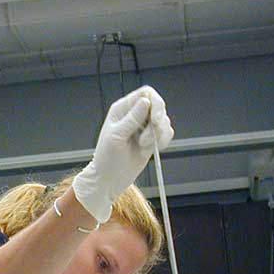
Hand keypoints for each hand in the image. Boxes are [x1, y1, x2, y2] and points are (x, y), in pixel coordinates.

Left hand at [72, 85, 173, 222]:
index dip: (155, 102)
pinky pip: (166, 133)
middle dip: (158, 120)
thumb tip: (146, 101)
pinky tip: (151, 149)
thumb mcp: (117, 137)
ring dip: (159, 133)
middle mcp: (134, 115)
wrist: (109, 179)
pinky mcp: (151, 139)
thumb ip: (132, 119)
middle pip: (158, 105)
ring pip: (164, 120)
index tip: (156, 118)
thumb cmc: (107, 159)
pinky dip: (163, 140)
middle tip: (151, 134)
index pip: (145, 93)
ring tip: (143, 145)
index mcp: (123, 109)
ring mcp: (144, 127)